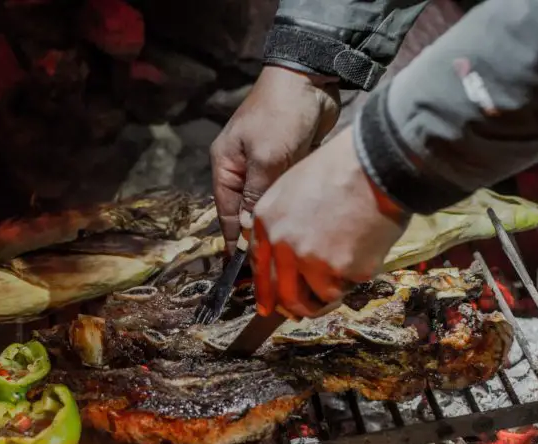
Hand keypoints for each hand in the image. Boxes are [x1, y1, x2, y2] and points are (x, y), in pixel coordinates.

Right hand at [210, 65, 339, 250]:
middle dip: (256, 239)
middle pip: (246, 213)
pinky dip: (290, 210)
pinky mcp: (288, 163)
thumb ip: (256, 197)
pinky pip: (285, 194)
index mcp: (226, 167)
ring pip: (268, 206)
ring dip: (276, 226)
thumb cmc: (281, 116)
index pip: (226, 215)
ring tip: (286, 255)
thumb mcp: (266, 159)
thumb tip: (248, 233)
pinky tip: (301, 230)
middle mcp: (242, 170)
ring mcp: (266, 166)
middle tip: (269, 268)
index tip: (242, 271)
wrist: (311, 78)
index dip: (234, 243)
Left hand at [250, 125, 410, 318]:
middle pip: (285, 294)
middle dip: (296, 307)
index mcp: (266, 221)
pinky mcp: (342, 270)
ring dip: (328, 293)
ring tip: (344, 273)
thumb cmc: (340, 167)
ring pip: (316, 297)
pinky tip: (362, 255)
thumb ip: (282, 221)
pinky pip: (345, 288)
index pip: (259, 267)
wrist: (376, 165)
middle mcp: (283, 244)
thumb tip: (284, 253)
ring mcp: (312, 260)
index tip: (268, 307)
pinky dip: (353, 280)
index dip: (265, 292)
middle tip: (307, 310)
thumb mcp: (292, 186)